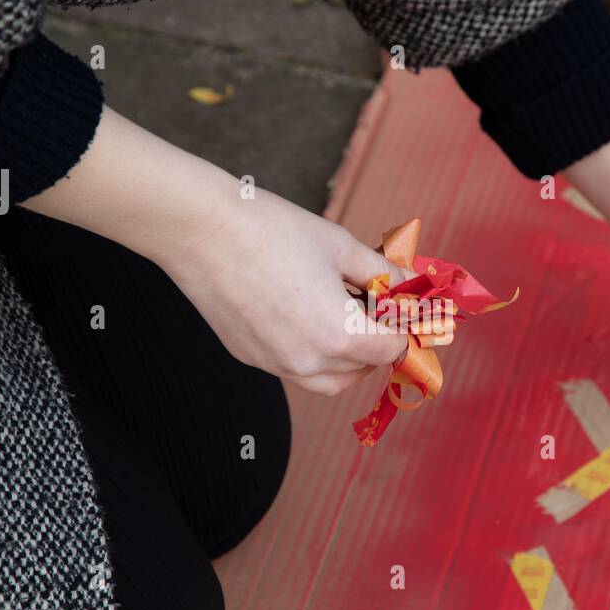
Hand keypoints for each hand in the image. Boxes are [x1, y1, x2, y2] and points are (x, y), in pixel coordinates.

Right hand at [23, 106, 408, 394]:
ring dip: (345, 357)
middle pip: (362, 369)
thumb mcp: (340, 246)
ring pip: (327, 380)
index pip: (391, 348)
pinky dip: (311, 352)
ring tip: (341, 314)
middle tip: (374, 305)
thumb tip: (407, 285)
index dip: (404, 326)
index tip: (403, 305)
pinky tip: (303, 313)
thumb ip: (381, 273)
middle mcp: (307, 361)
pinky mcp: (249, 357)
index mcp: (338, 335)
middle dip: (376, 342)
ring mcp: (274, 364)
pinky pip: (293, 368)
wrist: (201, 230)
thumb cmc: (271, 230)